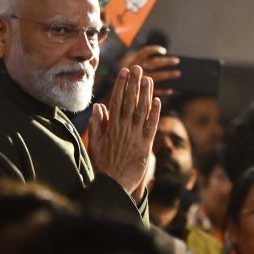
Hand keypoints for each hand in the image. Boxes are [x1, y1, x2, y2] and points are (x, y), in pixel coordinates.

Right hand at [88, 66, 160, 200]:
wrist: (113, 185)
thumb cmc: (102, 165)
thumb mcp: (95, 144)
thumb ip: (98, 124)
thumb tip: (99, 106)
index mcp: (111, 127)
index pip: (117, 101)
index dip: (122, 85)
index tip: (124, 73)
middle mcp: (124, 128)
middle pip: (130, 101)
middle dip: (134, 84)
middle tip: (138, 68)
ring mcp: (135, 136)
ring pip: (141, 110)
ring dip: (145, 93)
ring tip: (148, 79)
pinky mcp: (145, 145)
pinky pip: (151, 126)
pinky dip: (155, 113)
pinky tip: (158, 100)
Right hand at [121, 45, 179, 96]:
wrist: (115, 99)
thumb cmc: (128, 81)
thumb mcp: (132, 71)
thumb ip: (144, 67)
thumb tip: (165, 62)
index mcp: (132, 63)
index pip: (145, 52)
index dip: (154, 50)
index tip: (164, 51)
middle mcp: (134, 72)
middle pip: (153, 63)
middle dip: (166, 61)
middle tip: (177, 61)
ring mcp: (138, 82)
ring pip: (156, 76)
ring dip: (168, 74)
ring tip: (177, 73)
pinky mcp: (140, 94)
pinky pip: (155, 92)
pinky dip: (164, 91)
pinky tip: (171, 90)